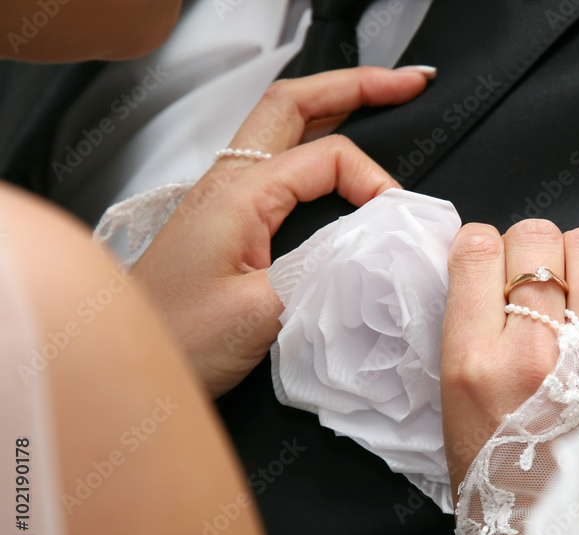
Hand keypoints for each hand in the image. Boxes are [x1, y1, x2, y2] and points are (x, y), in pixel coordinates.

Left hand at [131, 66, 434, 396]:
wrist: (125, 362)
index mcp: (240, 194)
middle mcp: (230, 182)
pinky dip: (317, 144)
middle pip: (295, 104)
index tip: (397, 219)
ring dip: (334, 106)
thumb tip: (375, 245)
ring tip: (380, 103)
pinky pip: (278, 162)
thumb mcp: (262, 311)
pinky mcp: (228, 220)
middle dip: (357, 85)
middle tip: (409, 84)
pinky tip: (337, 161)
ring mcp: (225, 196)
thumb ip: (325, 270)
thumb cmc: (180, 339)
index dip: (373, 178)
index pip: (326, 157)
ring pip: (284, 126)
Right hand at [441, 219, 578, 499]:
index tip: (483, 262)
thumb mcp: (452, 408)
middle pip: (536, 238)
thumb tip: (484, 270)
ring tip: (567, 291)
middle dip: (525, 249)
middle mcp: (539, 353)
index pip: (478, 250)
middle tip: (527, 283)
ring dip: (573, 257)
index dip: (479, 245)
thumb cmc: (497, 483)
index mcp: (476, 364)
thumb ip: (466, 332)